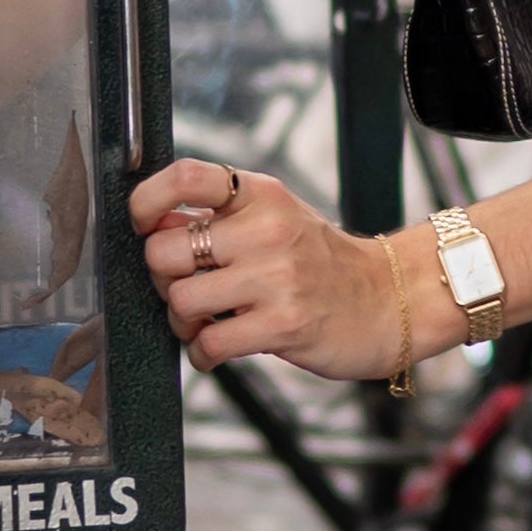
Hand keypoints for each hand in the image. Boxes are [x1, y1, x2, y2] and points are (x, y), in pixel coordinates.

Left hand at [131, 157, 420, 382]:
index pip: (184, 177)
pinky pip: (208, 343)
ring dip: (182, 321)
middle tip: (185, 287)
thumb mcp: (277, 220)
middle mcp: (268, 230)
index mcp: (262, 195)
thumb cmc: (323, 264)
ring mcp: (277, 278)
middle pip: (164, 250)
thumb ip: (220, 218)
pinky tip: (216, 349)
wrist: (388, 302)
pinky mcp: (283, 325)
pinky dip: (201, 353)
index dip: (145, 201)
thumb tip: (151, 228)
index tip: (142, 225)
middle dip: (162, 278)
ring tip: (205, 322)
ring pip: (181, 300)